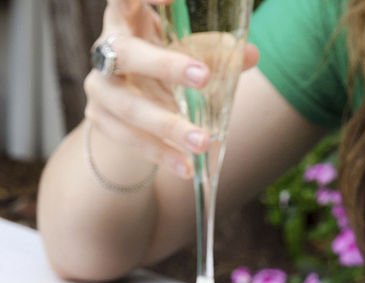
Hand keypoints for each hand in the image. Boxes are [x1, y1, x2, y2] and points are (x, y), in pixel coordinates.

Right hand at [84, 0, 258, 177]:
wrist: (127, 110)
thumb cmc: (159, 69)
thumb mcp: (183, 57)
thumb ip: (212, 54)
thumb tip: (251, 54)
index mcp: (126, 21)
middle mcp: (106, 50)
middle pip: (127, 54)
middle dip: (166, 66)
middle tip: (203, 78)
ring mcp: (100, 87)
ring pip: (129, 106)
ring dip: (168, 125)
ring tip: (202, 142)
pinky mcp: (100, 119)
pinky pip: (131, 139)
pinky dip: (161, 154)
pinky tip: (186, 166)